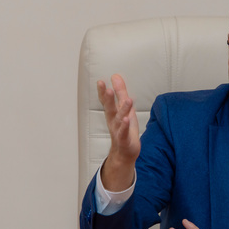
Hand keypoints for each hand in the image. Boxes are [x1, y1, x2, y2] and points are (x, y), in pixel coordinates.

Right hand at [97, 74, 139, 190]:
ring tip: (127, 100)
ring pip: (119, 120)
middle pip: (110, 109)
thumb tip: (115, 76)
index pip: (106, 101)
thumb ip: (121, 92)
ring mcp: (118, 131)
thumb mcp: (124, 108)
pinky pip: (124, 133)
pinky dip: (125, 127)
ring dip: (123, 110)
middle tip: (107, 88)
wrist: (125, 152)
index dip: (103, 92)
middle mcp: (113, 121)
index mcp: (113, 113)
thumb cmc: (125, 128)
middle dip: (108, 99)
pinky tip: (126, 120)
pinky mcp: (125, 140)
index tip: (100, 82)